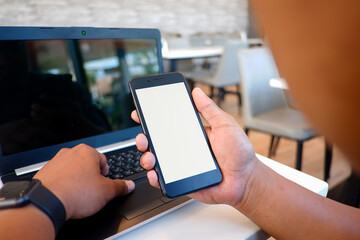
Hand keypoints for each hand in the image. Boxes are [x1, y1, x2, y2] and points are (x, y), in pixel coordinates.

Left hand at [33, 144, 134, 218]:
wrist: (46, 202)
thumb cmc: (75, 193)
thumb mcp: (106, 192)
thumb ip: (120, 186)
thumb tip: (128, 185)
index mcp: (87, 152)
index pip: (103, 160)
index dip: (106, 174)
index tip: (104, 183)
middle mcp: (70, 152)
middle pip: (87, 164)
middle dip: (91, 176)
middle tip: (92, 190)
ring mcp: (56, 161)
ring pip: (72, 170)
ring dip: (77, 180)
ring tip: (78, 194)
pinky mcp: (45, 172)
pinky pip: (59, 176)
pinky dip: (64, 184)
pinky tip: (66, 195)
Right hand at [131, 87, 258, 207]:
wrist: (246, 180)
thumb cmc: (239, 153)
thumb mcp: (225, 125)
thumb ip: (209, 110)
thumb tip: (197, 92)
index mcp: (191, 134)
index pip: (167, 124)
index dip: (152, 118)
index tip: (140, 112)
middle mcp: (183, 149)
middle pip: (157, 142)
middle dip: (144, 138)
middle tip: (143, 136)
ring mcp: (181, 166)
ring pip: (156, 161)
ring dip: (147, 157)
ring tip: (150, 156)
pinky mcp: (182, 181)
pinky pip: (164, 179)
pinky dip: (154, 177)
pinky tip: (154, 173)